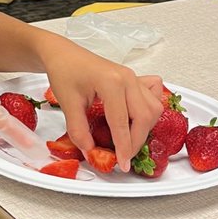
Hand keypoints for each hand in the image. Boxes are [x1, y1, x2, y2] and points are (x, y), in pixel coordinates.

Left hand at [40, 39, 163, 171]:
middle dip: (136, 141)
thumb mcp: (67, 103)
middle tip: (125, 157)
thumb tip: (90, 151)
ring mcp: (133, 77)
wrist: (63, 55)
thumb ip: (78, 130)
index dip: (123, 147)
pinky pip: (153, 95)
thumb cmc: (65, 72)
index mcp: (111, 82)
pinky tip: (139, 119)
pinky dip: (151, 110)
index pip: (122, 122)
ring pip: (153, 108)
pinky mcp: (135, 79)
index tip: (122, 164)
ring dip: (145, 128)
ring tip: (129, 141)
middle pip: (144, 117)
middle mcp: (128, 78)